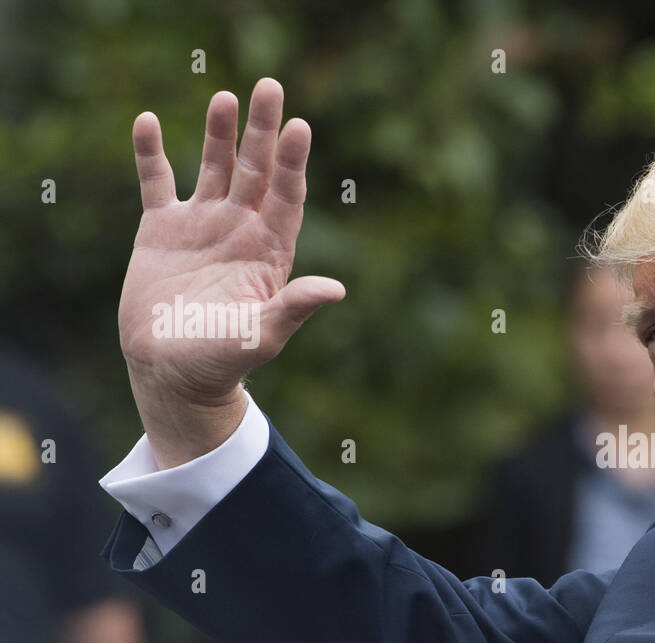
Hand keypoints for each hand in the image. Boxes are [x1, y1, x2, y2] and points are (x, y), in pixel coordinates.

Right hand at [118, 77, 344, 466]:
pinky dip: (150, 154)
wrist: (172, 372)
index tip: (300, 127)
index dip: (292, 163)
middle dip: (264, 131)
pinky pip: (157, 183)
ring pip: (214, 168)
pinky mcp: (162, 230)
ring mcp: (202, 226)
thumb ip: (293, 309)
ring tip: (224, 97)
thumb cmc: (223, 360)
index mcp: (269, 252)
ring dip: (219, 134)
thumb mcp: (262, 335)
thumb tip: (335, 290)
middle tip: (271, 86)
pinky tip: (147, 121)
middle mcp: (240, 230)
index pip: (286, 197)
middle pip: (256, 171)